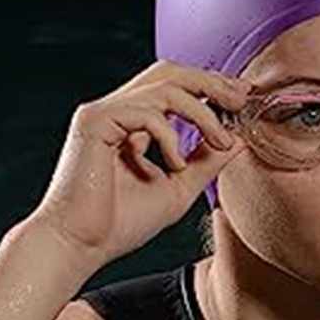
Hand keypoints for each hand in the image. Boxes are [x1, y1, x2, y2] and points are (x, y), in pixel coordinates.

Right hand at [27, 60, 251, 264]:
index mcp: (130, 124)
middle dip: (211, 81)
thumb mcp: (178, 188)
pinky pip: (146, 112)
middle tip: (241, 98)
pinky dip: (170, 136)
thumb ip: (204, 162)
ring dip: (201, 111)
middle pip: (169, 72)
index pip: (173, 87)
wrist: (78, 247)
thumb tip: (237, 140)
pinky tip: (174, 164)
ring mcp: (103, 113)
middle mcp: (115, 112)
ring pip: (164, 86)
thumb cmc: (119, 225)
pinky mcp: (94, 123)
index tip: (241, 98)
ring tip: (220, 139)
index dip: (210, 86)